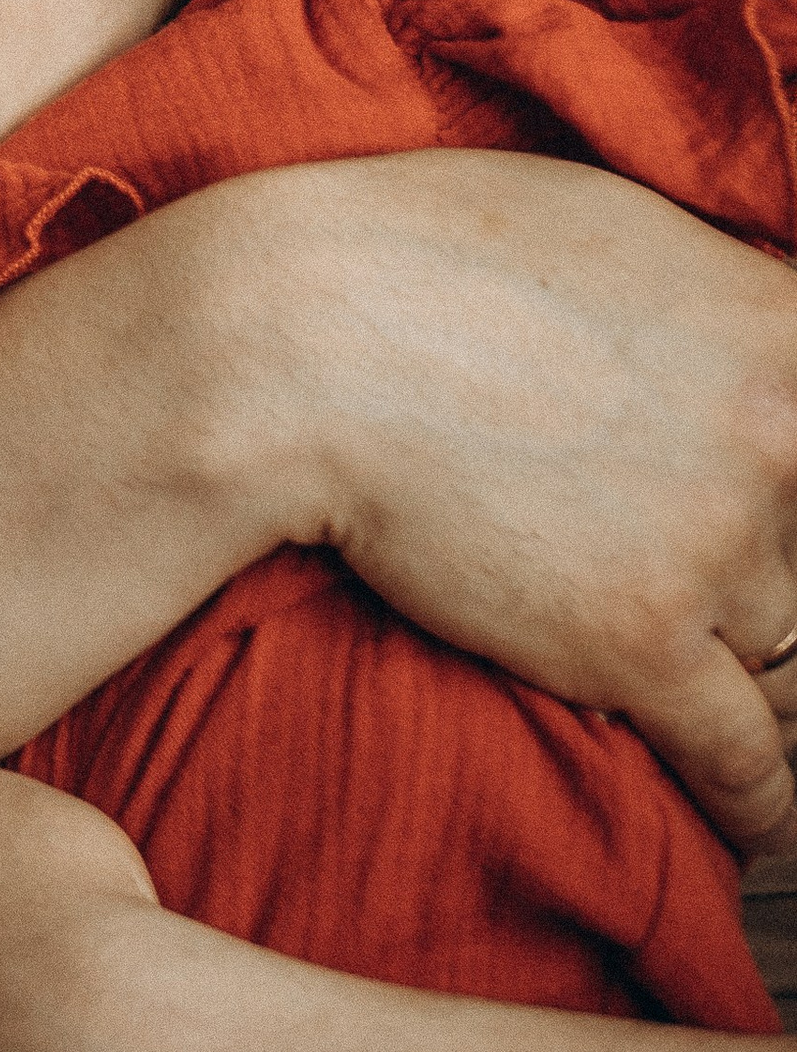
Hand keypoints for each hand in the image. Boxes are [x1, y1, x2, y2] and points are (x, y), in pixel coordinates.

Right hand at [211, 152, 796, 850]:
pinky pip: (748, 760)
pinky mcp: (639, 642)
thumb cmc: (432, 257)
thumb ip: (724, 307)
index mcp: (783, 331)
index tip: (787, 546)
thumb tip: (766, 344)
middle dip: (787, 602)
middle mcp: (777, 439)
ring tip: (751, 714)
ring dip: (770, 693)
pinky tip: (755, 817)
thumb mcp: (620, 234)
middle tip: (746, 622)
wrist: (303, 337)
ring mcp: (712, 543)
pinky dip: (760, 804)